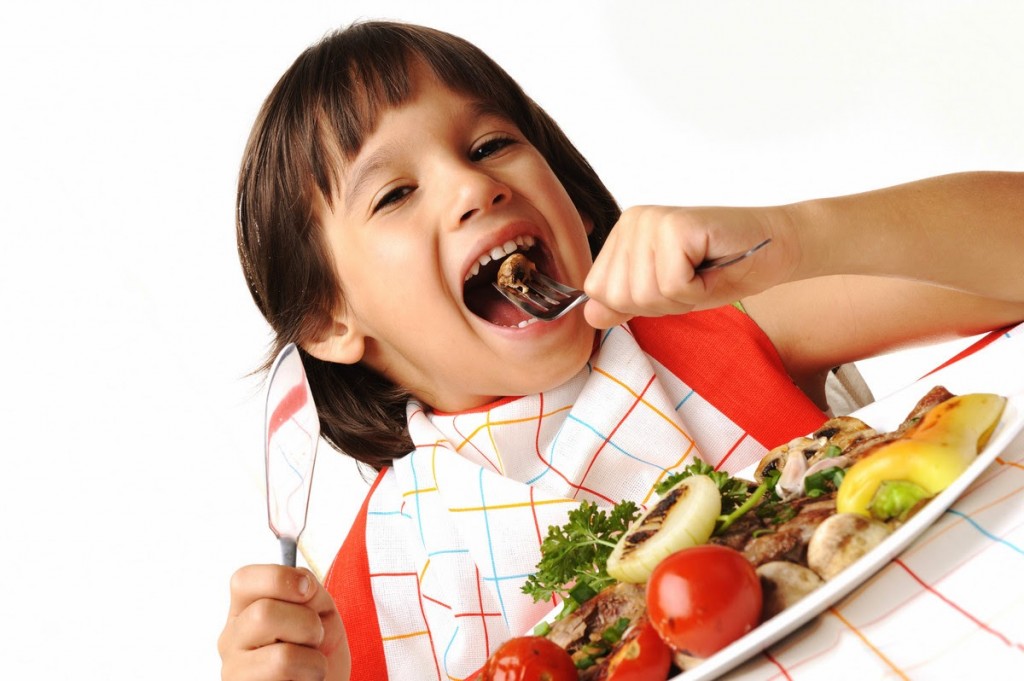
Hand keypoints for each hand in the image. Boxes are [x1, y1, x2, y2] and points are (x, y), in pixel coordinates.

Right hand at [219, 565, 350, 680]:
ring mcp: (234, 671)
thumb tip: (302, 584)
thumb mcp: (322, 609)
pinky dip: (311, 677)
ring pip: (282, 656)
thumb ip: (310, 590)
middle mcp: (231, 638)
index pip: (243, 579)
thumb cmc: (320, 649)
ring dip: (313, 658)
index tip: (307, 590)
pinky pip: (289, 678)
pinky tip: (301, 679)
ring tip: (310, 664)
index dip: (280, 578)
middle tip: (314, 639)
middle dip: (308, 623)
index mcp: (245, 609)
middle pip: (263, 613)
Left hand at [583, 205, 787, 328]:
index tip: (673, 285)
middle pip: (620, 296)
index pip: (598, 291)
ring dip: (683, 297)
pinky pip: (673, 286)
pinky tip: (712, 267)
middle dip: (662, 303)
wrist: (776, 248)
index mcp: (622, 234)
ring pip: (646, 294)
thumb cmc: (723, 269)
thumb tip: (588, 315)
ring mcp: (652, 220)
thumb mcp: (665, 295)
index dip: (639, 304)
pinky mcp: (677, 226)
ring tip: (702, 272)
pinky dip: (698, 290)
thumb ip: (626, 302)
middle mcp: (632, 221)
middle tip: (692, 278)